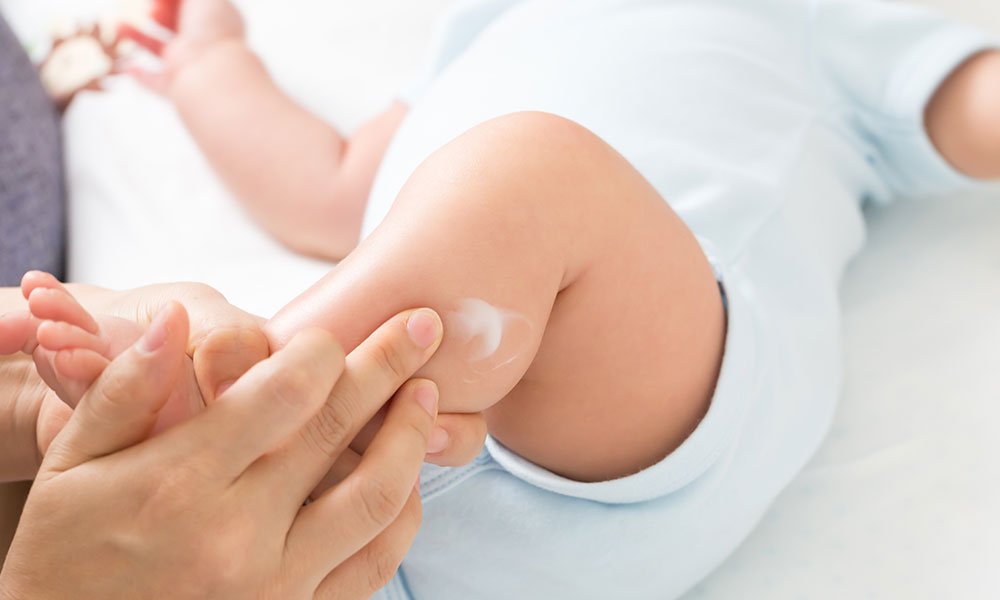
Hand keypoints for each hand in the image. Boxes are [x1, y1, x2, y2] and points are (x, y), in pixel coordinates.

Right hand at [0, 304, 443, 598]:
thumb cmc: (67, 553)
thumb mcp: (72, 465)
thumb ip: (125, 389)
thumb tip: (178, 318)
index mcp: (181, 482)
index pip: (283, 393)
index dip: (323, 349)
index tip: (335, 331)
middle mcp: (238, 534)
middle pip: (337, 430)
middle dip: (389, 365)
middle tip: (425, 324)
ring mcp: (275, 583)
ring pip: (375, 497)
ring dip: (411, 436)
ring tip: (426, 393)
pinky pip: (374, 564)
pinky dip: (402, 513)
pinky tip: (407, 476)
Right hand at [120, 0, 245, 91]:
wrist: (210, 72)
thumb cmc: (211, 30)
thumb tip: (163, 0)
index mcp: (214, 23)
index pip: (192, 7)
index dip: (173, 1)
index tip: (160, 0)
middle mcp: (203, 45)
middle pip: (176, 27)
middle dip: (159, 14)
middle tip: (152, 10)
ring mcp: (188, 67)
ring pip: (160, 51)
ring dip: (139, 37)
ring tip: (119, 25)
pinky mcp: (175, 87)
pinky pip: (155, 82)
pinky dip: (140, 75)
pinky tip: (127, 66)